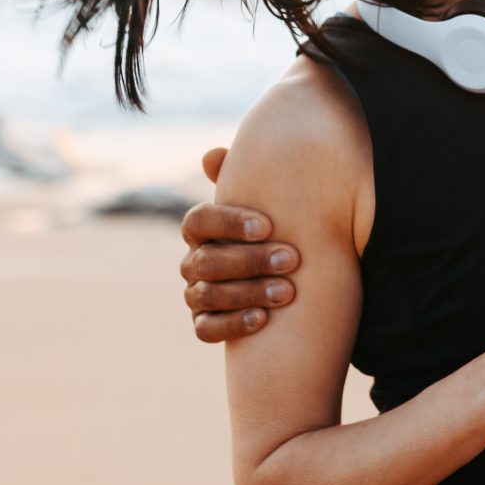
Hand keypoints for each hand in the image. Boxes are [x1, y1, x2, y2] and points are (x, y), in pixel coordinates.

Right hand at [180, 144, 299, 341]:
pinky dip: (232, 324)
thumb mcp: (267, 202)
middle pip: (206, 261)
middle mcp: (193, 261)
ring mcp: (196, 294)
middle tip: (292, 259)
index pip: (198, 221)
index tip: (269, 226)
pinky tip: (263, 320)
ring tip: (287, 291)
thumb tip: (212, 155)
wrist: (288, 275)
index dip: (229, 223)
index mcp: (201, 229)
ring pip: (207, 295)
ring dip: (248, 292)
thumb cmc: (274, 231)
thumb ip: (247, 177)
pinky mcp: (205, 323)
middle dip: (250, 260)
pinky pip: (206, 329)